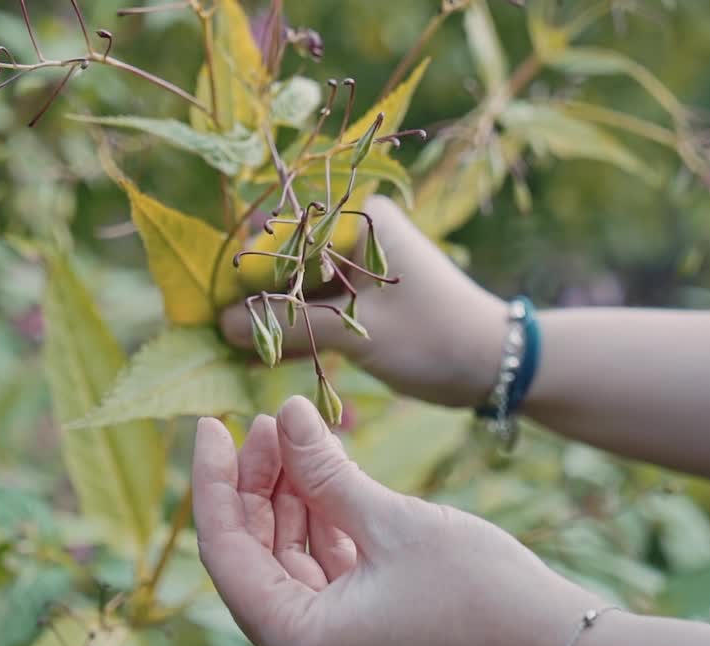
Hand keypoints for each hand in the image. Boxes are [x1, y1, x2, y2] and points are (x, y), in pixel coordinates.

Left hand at [192, 396, 600, 645]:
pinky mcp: (362, 640)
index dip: (213, 482)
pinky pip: (322, 574)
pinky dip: (321, 524)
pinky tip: (324, 473)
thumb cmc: (484, 597)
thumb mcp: (394, 523)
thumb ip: (326, 470)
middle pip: (255, 555)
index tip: (209, 425)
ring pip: (289, 561)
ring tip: (294, 433)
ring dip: (290, 498)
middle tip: (266, 420)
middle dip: (257, 484)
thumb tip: (284, 414)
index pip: (225, 553)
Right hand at [221, 196, 508, 407]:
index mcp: (359, 219)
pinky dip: (292, 326)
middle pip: (283, 258)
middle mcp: (354, 228)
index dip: (246, 276)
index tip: (216, 313)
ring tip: (235, 349)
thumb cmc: (434, 339)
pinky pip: (312, 301)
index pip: (282, 238)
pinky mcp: (359, 289)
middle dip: (254, 297)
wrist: (493, 363)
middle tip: (221, 335)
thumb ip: (290, 327)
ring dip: (269, 315)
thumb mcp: (359, 333)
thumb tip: (224, 326)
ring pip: (294, 283)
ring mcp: (356, 259)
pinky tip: (262, 353)